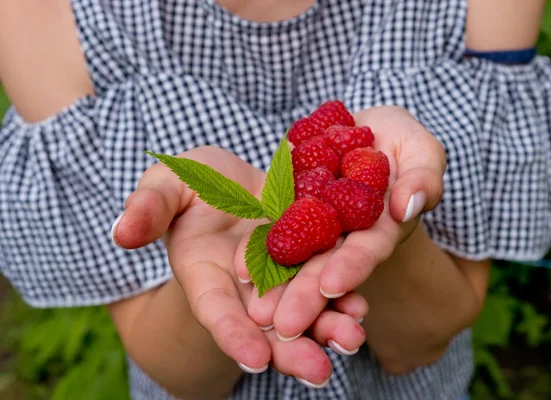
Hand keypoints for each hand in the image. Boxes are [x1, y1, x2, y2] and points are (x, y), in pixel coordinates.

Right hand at [113, 146, 368, 386]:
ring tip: (350, 342)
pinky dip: (343, 297)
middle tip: (317, 372)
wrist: (235, 178)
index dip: (232, 334)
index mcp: (206, 273)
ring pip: (302, 309)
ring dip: (327, 328)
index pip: (216, 310)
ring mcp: (280, 273)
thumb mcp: (168, 186)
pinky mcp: (308, 256)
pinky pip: (327, 282)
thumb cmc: (194, 183)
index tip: (252, 359)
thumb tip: (121, 234)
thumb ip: (149, 209)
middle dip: (290, 349)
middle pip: (266, 324)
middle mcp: (245, 284)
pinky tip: (360, 310)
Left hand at [234, 106, 445, 344]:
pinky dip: (257, 252)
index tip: (332, 286)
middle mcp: (343, 236)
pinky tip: (239, 272)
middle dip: (307, 296)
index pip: (367, 251)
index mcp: (379, 228)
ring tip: (258, 315)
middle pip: (325, 267)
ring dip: (278, 288)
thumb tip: (407, 206)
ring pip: (293, 260)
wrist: (358, 127)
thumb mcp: (419, 148)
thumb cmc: (398, 137)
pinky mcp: (286, 209)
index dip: (353, 267)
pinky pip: (270, 231)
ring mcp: (312, 225)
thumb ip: (423, 176)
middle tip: (284, 325)